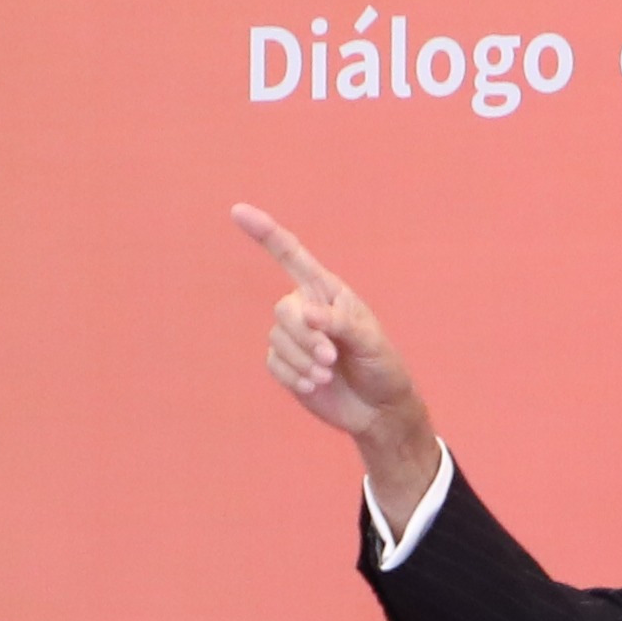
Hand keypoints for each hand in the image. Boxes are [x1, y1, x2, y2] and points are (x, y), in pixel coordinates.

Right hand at [233, 205, 446, 532]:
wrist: (378, 408)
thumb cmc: (382, 367)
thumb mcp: (371, 342)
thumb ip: (340, 323)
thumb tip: (307, 313)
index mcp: (328, 292)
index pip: (292, 256)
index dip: (265, 233)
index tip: (238, 212)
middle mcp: (306, 309)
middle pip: (283, 311)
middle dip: (305, 337)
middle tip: (332, 357)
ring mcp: (293, 337)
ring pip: (278, 340)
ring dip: (303, 361)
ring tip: (328, 373)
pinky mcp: (285, 364)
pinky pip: (275, 364)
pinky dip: (295, 376)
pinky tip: (315, 385)